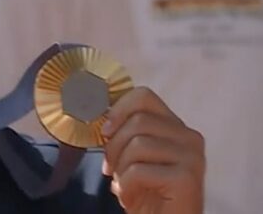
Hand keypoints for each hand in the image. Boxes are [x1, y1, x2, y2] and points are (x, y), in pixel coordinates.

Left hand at [102, 87, 204, 213]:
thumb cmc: (146, 192)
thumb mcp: (133, 156)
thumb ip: (126, 134)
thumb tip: (101, 118)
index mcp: (176, 128)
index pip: (144, 96)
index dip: (118, 109)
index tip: (105, 130)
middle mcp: (189, 138)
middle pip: (138, 120)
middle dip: (114, 146)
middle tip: (111, 168)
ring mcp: (192, 157)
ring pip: (137, 143)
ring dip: (120, 168)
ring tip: (124, 185)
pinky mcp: (187, 178)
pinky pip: (138, 170)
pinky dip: (125, 186)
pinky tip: (130, 197)